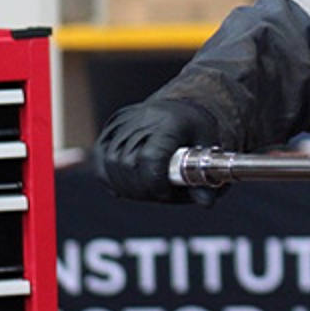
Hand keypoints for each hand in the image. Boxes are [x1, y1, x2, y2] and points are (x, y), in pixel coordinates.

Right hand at [93, 99, 223, 205]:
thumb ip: (206, 177)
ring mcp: (122, 123)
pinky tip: (130, 184)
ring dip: (128, 187)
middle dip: (144, 189)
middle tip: (161, 193)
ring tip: (150, 188)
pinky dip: (112, 179)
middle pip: (128, 166)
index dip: (156, 183)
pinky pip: (100, 163)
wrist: (181, 107)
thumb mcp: (209, 149)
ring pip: (111, 166)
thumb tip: (206, 202)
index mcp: (170, 122)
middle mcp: (142, 118)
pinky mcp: (109, 130)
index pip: (150, 158)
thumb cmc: (197, 129)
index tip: (167, 192)